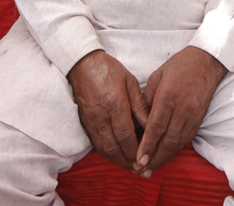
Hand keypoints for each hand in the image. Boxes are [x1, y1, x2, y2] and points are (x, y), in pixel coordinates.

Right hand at [68, 50, 148, 172]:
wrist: (83, 64)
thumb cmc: (109, 70)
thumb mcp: (130, 82)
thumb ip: (140, 106)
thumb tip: (151, 124)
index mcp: (114, 104)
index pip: (125, 135)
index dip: (135, 150)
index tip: (144, 159)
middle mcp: (101, 116)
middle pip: (114, 146)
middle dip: (126, 161)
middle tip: (138, 169)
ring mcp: (91, 120)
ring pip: (103, 148)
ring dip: (116, 160)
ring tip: (129, 166)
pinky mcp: (85, 122)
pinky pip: (96, 143)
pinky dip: (107, 153)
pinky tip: (116, 155)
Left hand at [134, 46, 226, 177]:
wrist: (206, 63)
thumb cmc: (179, 66)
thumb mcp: (157, 77)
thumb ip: (147, 99)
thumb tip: (138, 120)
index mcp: (169, 97)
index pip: (156, 127)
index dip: (147, 146)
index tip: (138, 159)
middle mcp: (182, 110)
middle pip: (167, 141)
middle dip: (154, 159)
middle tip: (142, 172)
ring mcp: (192, 116)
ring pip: (177, 144)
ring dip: (164, 159)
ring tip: (151, 169)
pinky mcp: (198, 120)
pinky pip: (185, 140)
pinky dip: (174, 151)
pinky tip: (165, 156)